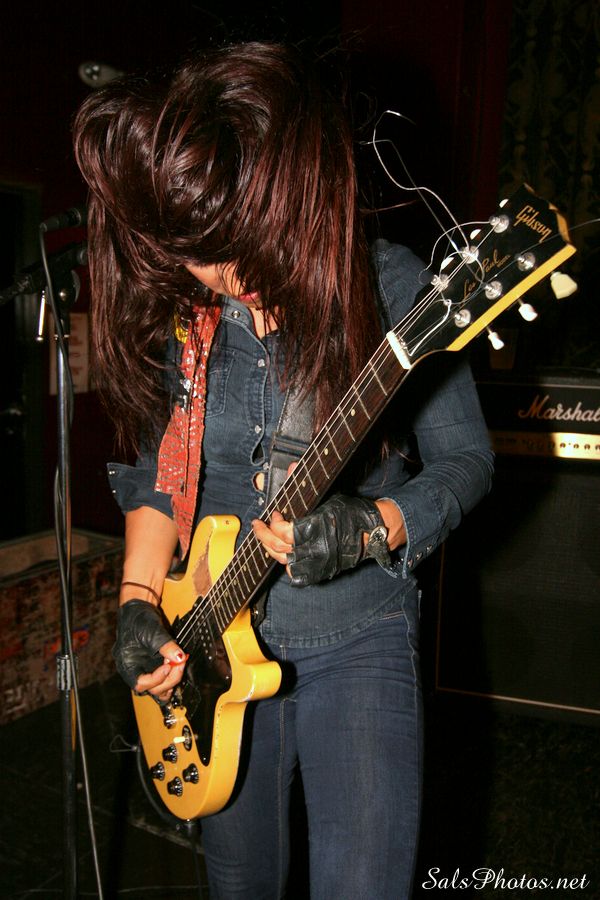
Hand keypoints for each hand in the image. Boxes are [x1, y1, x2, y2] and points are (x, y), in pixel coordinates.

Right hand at [113, 600, 186, 701]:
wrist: (139, 610)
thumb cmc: (138, 620)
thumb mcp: (152, 631)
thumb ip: (166, 645)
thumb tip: (179, 657)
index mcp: (126, 665)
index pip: (140, 683)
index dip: (157, 678)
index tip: (168, 665)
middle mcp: (135, 671)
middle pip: (152, 689)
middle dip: (169, 678)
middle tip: (180, 662)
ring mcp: (145, 670)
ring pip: (158, 690)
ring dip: (171, 682)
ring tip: (179, 667)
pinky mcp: (153, 668)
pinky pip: (162, 682)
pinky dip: (171, 680)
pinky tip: (178, 669)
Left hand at [253, 494, 389, 586]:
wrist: (374, 533)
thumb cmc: (352, 513)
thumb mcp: (328, 497)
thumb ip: (306, 487)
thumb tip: (291, 467)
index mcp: (316, 530)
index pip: (284, 532)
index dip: (274, 523)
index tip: (276, 513)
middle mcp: (314, 549)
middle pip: (279, 548)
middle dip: (264, 535)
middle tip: (259, 525)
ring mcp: (317, 563)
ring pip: (284, 562)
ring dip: (271, 549)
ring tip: (266, 538)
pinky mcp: (320, 571)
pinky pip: (296, 573)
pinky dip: (287, 563)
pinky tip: (283, 553)